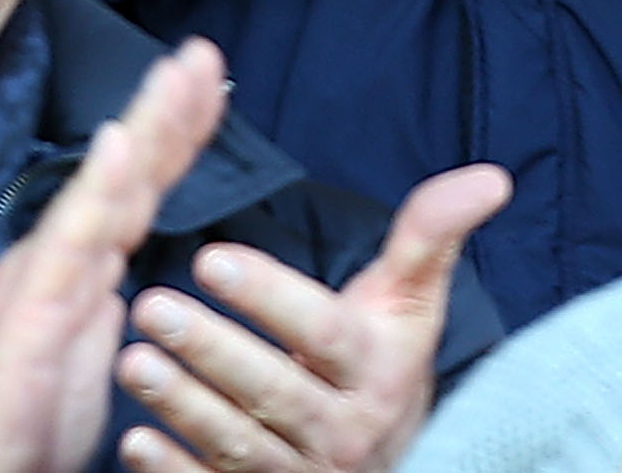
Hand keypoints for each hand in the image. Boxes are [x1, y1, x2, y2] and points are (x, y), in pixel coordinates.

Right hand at [0, 39, 232, 472]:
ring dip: (142, 125)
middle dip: (166, 109)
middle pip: (124, 171)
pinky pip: (69, 236)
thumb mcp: (84, 344)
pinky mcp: (30, 300)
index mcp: (80, 262)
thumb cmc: (28, 413)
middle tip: (202, 54)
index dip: (173, 136)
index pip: (137, 187)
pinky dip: (95, 184)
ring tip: (175, 76)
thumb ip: (100, 298)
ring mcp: (44, 269)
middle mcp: (61, 252)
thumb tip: (122, 276)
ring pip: (102, 186)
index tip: (210, 86)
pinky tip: (117, 142)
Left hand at [114, 165, 511, 472]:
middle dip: (211, 349)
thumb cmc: (380, 365)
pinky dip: (174, 470)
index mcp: (378, 375)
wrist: (388, 461)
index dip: (271, 297)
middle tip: (152, 307)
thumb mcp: (408, 305)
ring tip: (132, 360)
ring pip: (239, 442)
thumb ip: (429, 239)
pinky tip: (133, 442)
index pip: (324, 334)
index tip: (213, 258)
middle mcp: (344, 433)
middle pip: (274, 391)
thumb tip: (488, 178)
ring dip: (183, 405)